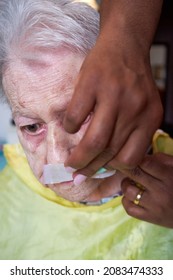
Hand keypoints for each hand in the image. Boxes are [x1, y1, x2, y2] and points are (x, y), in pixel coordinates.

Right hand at [63, 37, 162, 175]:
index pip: (132, 157)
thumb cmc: (132, 80)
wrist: (125, 44)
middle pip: (110, 153)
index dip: (114, 168)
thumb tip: (110, 160)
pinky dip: (69, 126)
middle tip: (78, 172)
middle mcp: (134, 109)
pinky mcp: (92, 84)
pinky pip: (75, 117)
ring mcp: (113, 96)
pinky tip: (70, 126)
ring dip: (78, 157)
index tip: (102, 168)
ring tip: (70, 163)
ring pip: (94, 142)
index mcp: (150, 118)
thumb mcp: (143, 107)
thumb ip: (133, 131)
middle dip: (90, 168)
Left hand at [121, 153, 172, 227]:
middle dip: (126, 167)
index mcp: (169, 176)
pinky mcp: (150, 218)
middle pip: (134, 174)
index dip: (136, 158)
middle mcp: (160, 191)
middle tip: (124, 166)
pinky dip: (126, 200)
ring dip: (126, 184)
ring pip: (128, 191)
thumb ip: (162, 160)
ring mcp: (154, 206)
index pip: (146, 163)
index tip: (133, 158)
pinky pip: (129, 208)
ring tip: (130, 182)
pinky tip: (131, 196)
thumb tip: (143, 156)